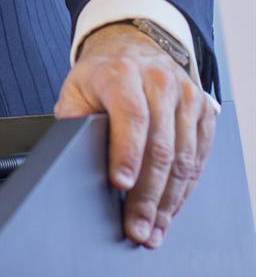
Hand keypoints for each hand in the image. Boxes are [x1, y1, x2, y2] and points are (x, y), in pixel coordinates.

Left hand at [54, 23, 215, 247]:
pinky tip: (169, 209)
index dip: (126, 152)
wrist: (132, 48)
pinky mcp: (203, 110)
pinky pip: (199, 158)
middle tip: (136, 225)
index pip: (130, 115)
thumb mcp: (76, 88)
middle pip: (160, 145)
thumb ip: (74, 119)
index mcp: (121, 73)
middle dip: (147, 193)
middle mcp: (158, 81)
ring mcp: (185, 96)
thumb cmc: (101, 76)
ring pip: (184, 157)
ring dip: (168, 200)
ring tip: (152, 227)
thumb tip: (72, 154)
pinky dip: (184, 190)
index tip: (119, 183)